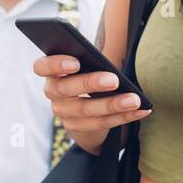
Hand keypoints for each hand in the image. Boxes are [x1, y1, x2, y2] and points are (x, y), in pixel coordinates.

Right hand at [32, 55, 151, 154]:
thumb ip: (90, 59)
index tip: (76, 63)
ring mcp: (64, 112)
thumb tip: (114, 55)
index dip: (56, 64)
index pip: (42, 66)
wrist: (85, 110)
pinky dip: (124, 116)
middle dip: (90, 83)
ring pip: (86, 109)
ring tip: (134, 99)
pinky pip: (101, 123)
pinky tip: (141, 109)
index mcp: (52, 72)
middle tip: (114, 80)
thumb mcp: (86, 65)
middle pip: (65, 89)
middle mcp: (53, 92)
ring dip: (112, 104)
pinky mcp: (77, 127)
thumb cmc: (89, 75)